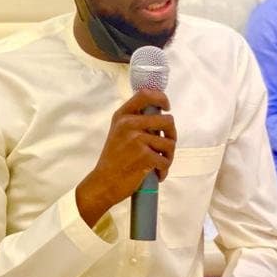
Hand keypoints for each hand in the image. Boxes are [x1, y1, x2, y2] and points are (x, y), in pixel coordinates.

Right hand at [76, 88, 175, 227]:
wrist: (104, 182)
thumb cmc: (114, 158)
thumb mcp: (119, 131)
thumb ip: (135, 120)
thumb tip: (160, 114)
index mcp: (122, 115)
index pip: (145, 94)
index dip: (161, 98)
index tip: (166, 107)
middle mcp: (129, 124)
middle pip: (167, 120)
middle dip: (172, 134)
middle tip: (166, 145)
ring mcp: (137, 140)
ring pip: (170, 143)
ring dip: (168, 156)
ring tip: (160, 163)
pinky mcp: (144, 156)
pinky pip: (165, 160)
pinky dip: (164, 170)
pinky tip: (156, 173)